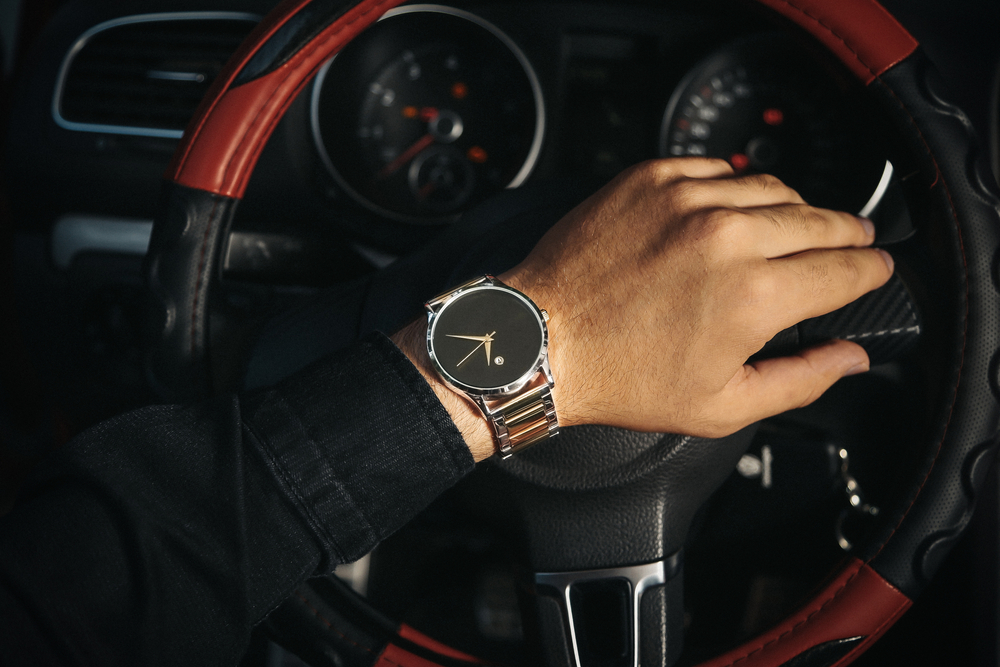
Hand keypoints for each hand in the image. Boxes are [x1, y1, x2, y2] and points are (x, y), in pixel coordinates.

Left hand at [500, 158, 892, 437]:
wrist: (541, 340)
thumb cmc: (619, 377)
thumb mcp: (721, 405)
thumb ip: (801, 379)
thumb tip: (850, 357)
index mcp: (754, 296)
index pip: (847, 269)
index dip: (871, 271)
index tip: (874, 270)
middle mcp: (727, 236)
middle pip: (822, 221)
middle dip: (847, 234)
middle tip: (851, 243)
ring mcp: (687, 198)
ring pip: (773, 188)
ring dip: (794, 209)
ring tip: (794, 228)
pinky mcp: (651, 178)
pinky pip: (717, 169)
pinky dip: (734, 188)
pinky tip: (731, 210)